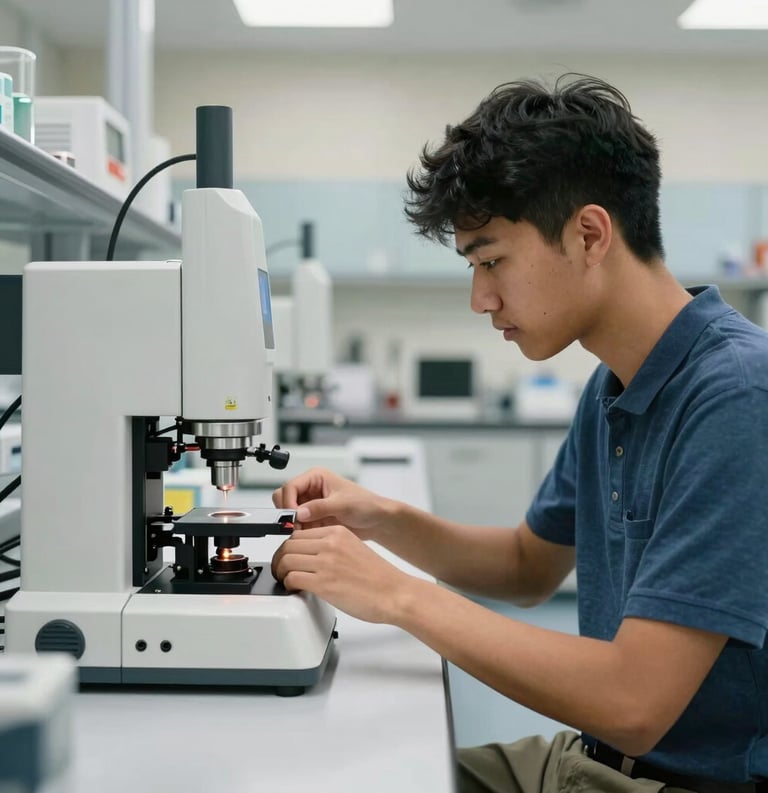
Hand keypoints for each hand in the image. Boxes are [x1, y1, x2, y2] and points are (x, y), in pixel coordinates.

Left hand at [271, 525, 412, 623]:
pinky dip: (288, 585)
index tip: (289, 557)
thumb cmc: (379, 577)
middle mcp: (330, 544)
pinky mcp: (323, 583)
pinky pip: (292, 578)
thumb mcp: (353, 548)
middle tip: (281, 570)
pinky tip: (295, 589)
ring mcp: (326, 562)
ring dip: (281, 572)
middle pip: (288, 545)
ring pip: (286, 560)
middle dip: (280, 559)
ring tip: (285, 581)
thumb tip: (310, 555)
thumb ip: (331, 547)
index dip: (289, 547)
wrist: (395, 593)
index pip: (299, 533)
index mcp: (337, 532)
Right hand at [272, 467, 395, 541]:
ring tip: (305, 532)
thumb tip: (299, 513)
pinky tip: (309, 535)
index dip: (288, 502)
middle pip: (284, 498)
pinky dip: (299, 531)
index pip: (290, 486)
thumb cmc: (366, 504)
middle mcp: (310, 489)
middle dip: (287, 512)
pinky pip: (297, 525)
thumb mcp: (342, 504)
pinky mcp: (312, 519)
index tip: (293, 517)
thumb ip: (319, 507)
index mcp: (316, 477)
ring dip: (293, 524)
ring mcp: (310, 504)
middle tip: (296, 526)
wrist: (377, 521)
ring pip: (288, 513)